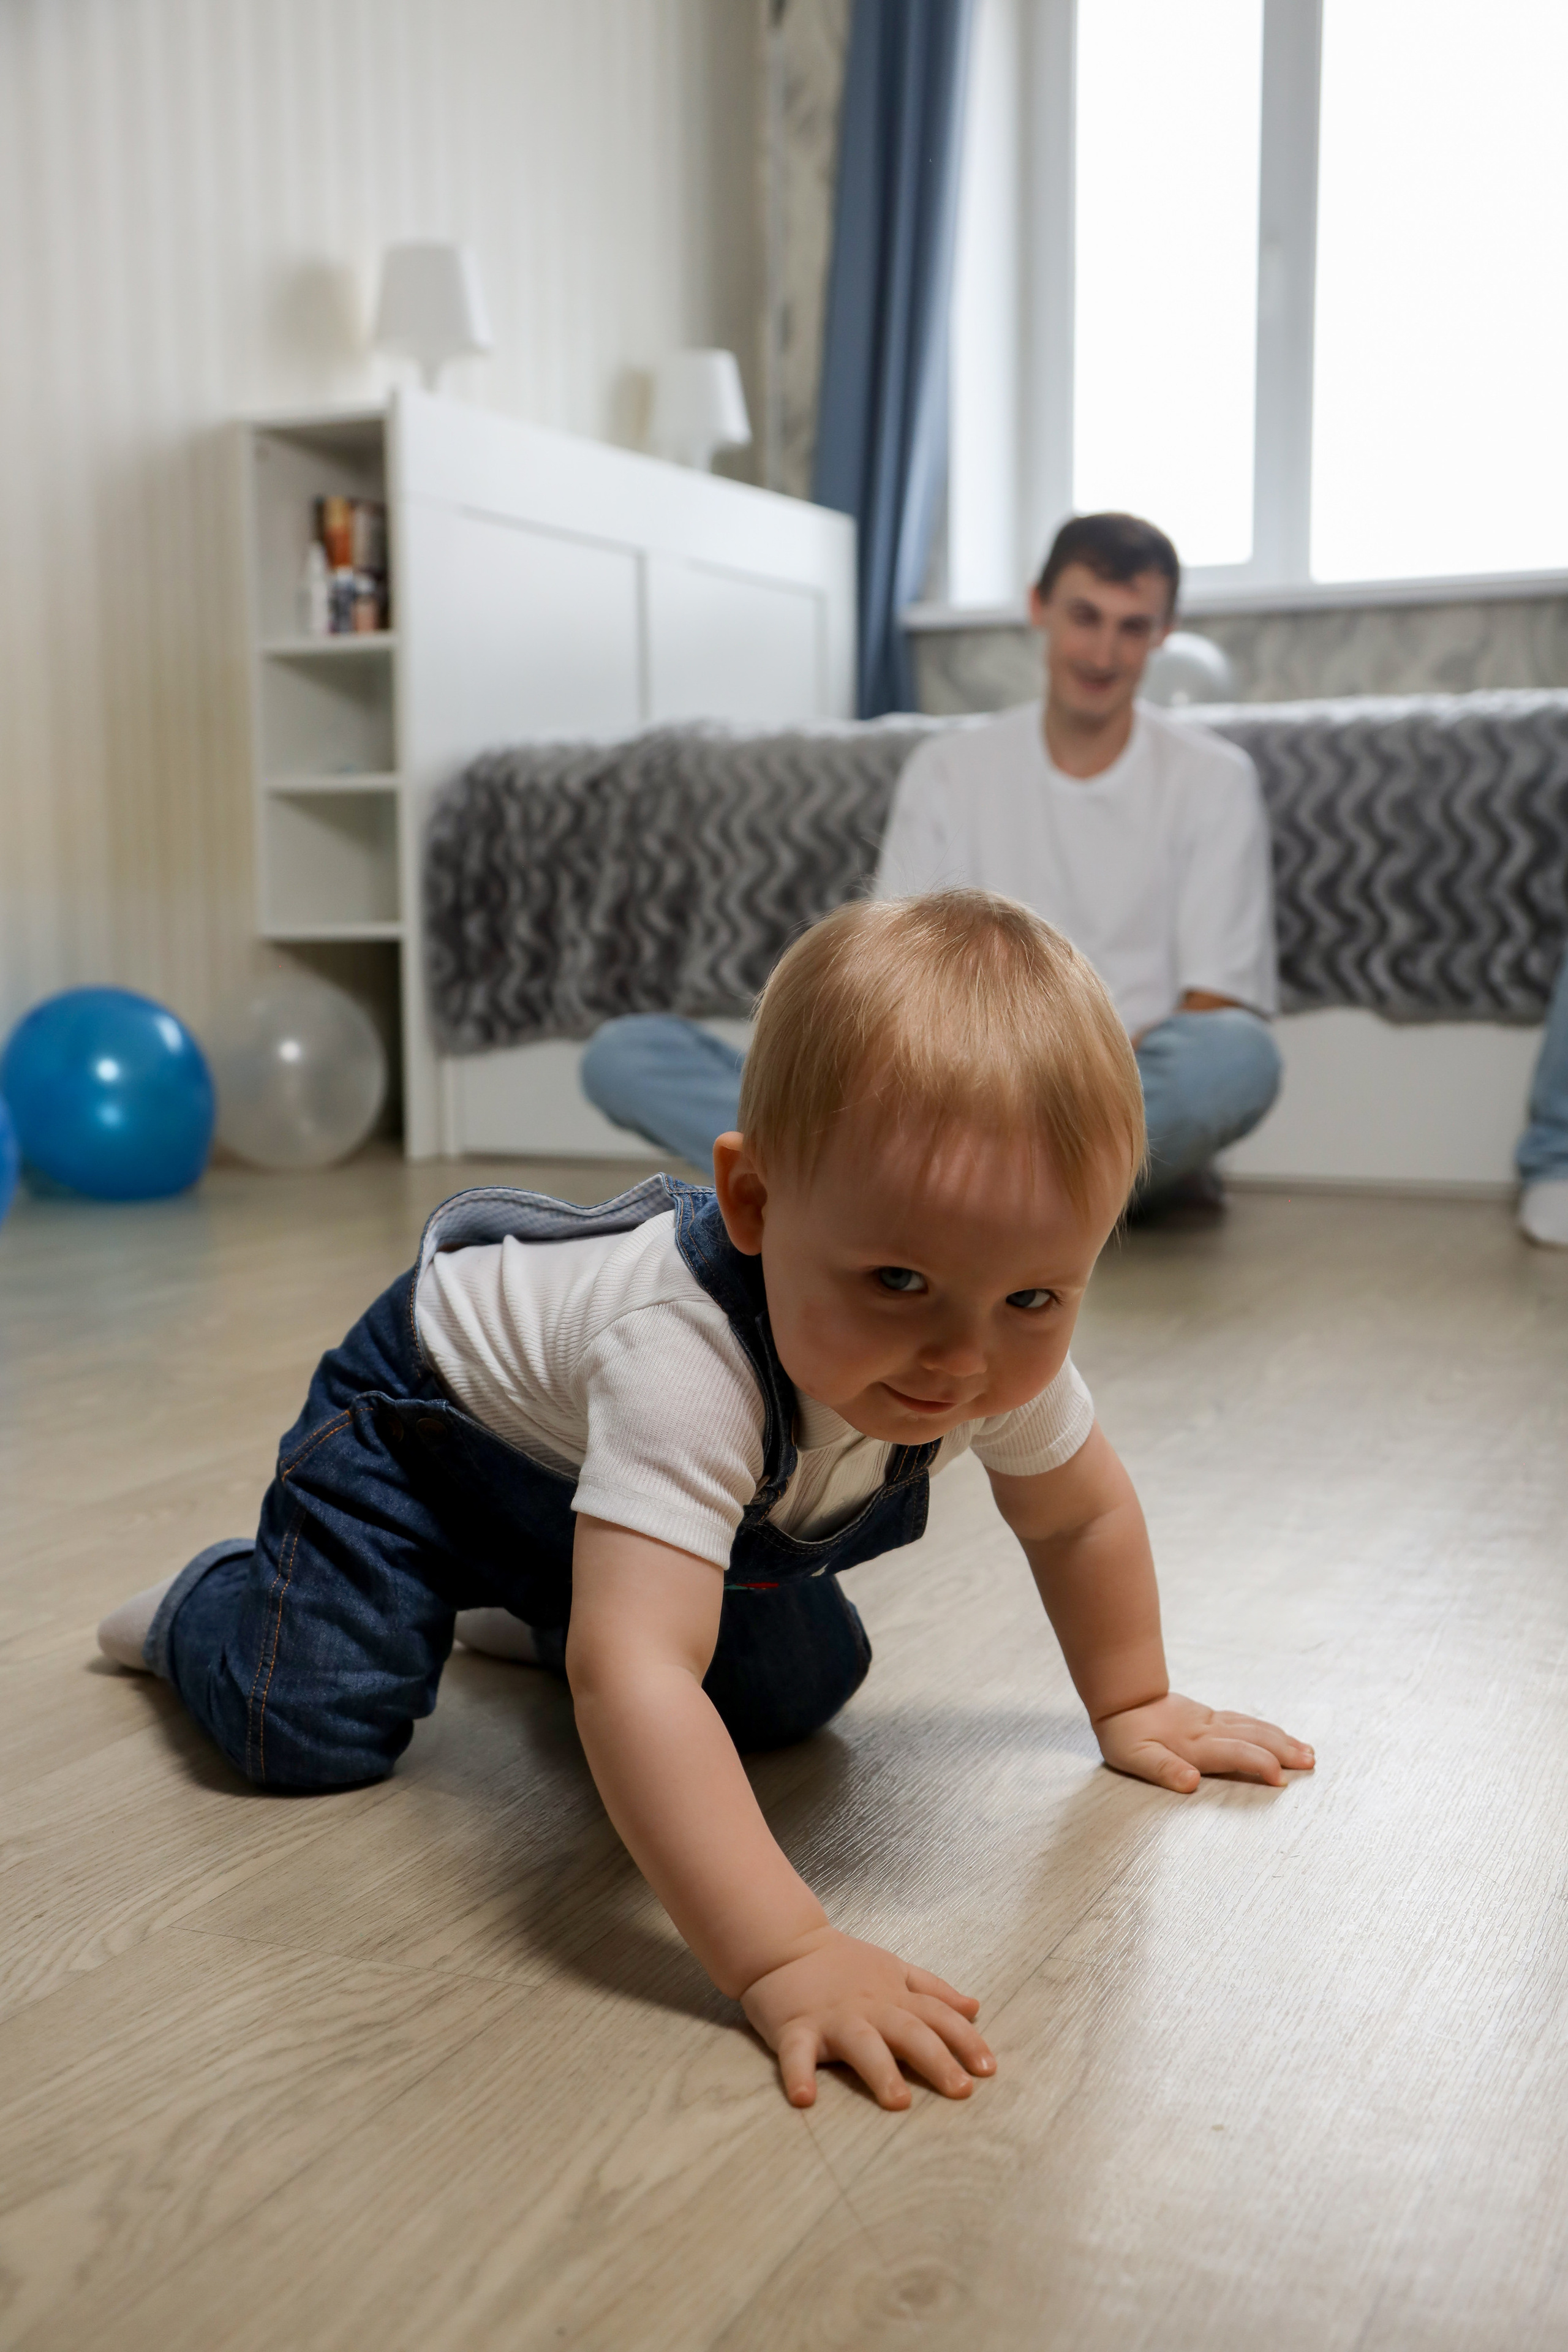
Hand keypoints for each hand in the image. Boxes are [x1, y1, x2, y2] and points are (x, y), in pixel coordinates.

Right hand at [741, 1925, 993, 2109]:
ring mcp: (832, 2019)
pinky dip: (798, 2075)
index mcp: (894, 1996)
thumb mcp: (895, 1969)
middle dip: (937, 2060)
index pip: (938, 2016)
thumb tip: (975, 2008)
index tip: (989, 2068)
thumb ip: (934, 1990)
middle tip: (961, 2090)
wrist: (784, 1944)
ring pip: (861, 2044)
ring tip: (898, 2101)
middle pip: (909, 2032)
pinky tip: (804, 2098)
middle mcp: (869, 2008)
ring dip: (880, 2071)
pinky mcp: (794, 2029)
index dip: (965, 2040)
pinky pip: (795, 2055)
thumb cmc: (844, 1964)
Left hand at [1095, 1691, 1313, 1793]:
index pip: (1234, 1754)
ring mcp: (1211, 1721)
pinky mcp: (1209, 1717)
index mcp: (1194, 1745)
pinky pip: (1245, 1722)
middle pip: (1253, 1739)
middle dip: (1284, 1751)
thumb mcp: (1134, 1758)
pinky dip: (1266, 1729)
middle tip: (1311, 1763)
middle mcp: (1208, 1731)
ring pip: (1253, 1728)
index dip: (1259, 1765)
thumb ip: (1163, 1770)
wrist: (1121, 1697)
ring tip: (1307, 1751)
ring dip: (1281, 1739)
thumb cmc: (1125, 1734)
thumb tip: (1191, 1782)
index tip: (1281, 1779)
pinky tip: (1277, 1734)